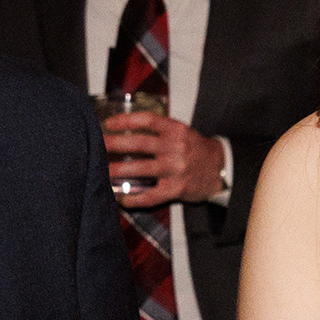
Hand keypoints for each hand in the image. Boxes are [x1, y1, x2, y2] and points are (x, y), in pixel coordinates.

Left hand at [103, 113, 226, 208]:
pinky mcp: (177, 189)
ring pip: (141, 169)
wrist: (221, 169)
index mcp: (176, 130)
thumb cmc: (196, 149)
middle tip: (98, 145)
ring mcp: (176, 169)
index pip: (148, 120)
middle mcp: (176, 148)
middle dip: (115, 144)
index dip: (126, 120)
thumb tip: (126, 129)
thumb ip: (160, 130)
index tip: (109, 123)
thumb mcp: (182, 133)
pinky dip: (134, 198)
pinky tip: (121, 199)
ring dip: (118, 170)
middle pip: (139, 143)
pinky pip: (151, 195)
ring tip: (102, 171)